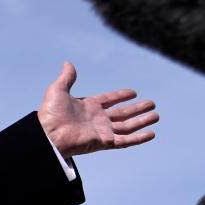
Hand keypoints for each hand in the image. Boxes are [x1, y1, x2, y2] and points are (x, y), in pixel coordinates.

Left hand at [37, 61, 157, 157]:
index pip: (109, 100)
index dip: (120, 96)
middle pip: (122, 113)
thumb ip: (67, 77)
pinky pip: (126, 141)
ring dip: (142, 121)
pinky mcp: (105, 142)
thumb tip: (68, 63)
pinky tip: (152, 134)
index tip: (133, 93)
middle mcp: (97, 119)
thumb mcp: (58, 90)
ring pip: (128, 126)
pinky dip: (139, 138)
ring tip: (156, 115)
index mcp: (88, 106)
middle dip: (137, 109)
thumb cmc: (50, 114)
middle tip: (152, 103)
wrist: (48, 135)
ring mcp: (102, 131)